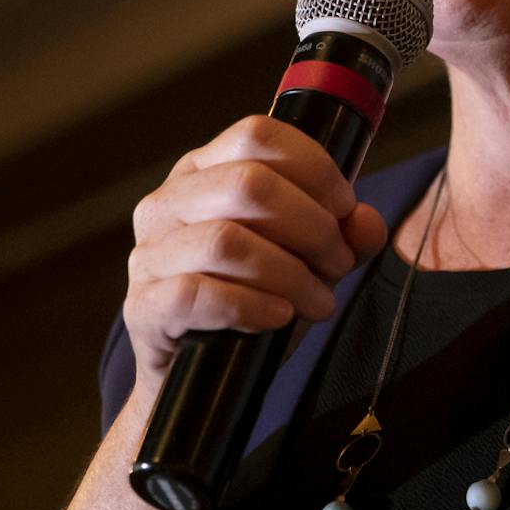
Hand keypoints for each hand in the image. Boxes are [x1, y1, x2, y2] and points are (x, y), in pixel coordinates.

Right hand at [122, 114, 387, 389]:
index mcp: (204, 171)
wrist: (200, 374)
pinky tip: (279, 317)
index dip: (314, 166)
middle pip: (249, 184)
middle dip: (312, 225)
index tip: (345, 207)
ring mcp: (149, 254)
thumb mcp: (307, 259)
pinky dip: (250, 306)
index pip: (257, 135)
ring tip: (319, 300)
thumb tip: (366, 222)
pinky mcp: (144, 306)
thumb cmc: (254, 299)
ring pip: (226, 241)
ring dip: (290, 273)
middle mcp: (168, 202)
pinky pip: (196, 294)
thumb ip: (343, 235)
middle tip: (339, 262)